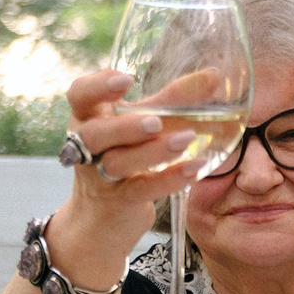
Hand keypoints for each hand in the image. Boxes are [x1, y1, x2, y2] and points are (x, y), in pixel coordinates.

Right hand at [45, 68, 212, 278]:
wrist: (104, 217)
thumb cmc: (125, 158)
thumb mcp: (141, 125)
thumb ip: (173, 99)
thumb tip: (214, 75)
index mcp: (87, 118)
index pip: (79, 95)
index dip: (97, 86)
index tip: (126, 80)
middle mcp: (86, 146)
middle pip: (95, 133)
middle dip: (125, 127)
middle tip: (155, 121)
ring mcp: (99, 176)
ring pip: (117, 163)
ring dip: (152, 152)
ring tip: (186, 139)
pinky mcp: (119, 201)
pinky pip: (142, 189)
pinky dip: (169, 179)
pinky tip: (196, 167)